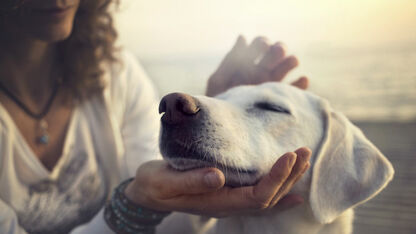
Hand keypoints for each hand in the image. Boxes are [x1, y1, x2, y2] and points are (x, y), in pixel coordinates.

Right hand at [124, 147, 310, 217]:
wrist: (147, 193)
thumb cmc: (154, 185)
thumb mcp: (165, 182)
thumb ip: (190, 181)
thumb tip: (218, 176)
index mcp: (216, 202)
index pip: (256, 196)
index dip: (276, 178)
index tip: (289, 156)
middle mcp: (228, 205)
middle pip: (269, 197)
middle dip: (289, 175)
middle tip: (304, 151)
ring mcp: (229, 201)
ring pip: (267, 197)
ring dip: (287, 180)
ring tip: (303, 160)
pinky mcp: (227, 193)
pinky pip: (259, 197)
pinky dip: (279, 193)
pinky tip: (294, 192)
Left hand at [206, 36, 308, 96]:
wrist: (225, 128)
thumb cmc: (218, 103)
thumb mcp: (219, 81)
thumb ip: (231, 60)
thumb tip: (243, 37)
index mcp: (247, 64)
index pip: (259, 45)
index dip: (262, 43)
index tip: (263, 46)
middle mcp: (262, 72)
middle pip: (276, 53)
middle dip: (278, 49)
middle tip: (277, 51)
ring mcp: (272, 85)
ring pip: (287, 67)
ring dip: (291, 61)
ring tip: (291, 61)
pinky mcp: (280, 100)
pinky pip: (295, 90)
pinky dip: (301, 84)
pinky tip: (302, 80)